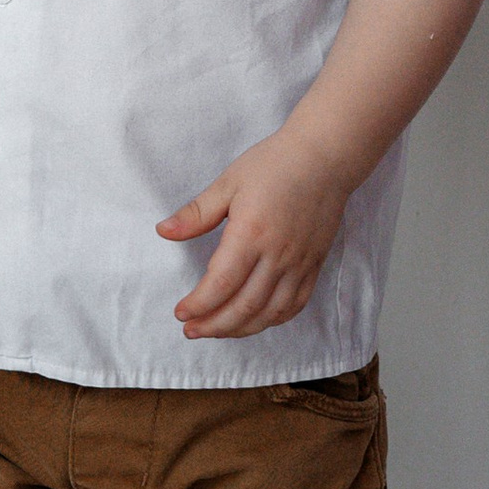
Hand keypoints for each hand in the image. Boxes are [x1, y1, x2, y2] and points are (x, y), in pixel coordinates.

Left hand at [157, 131, 352, 339]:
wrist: (325, 158)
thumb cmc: (275, 164)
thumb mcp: (228, 182)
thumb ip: (196, 213)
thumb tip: (163, 231)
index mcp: (251, 234)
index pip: (221, 283)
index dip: (199, 305)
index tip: (181, 313)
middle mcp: (278, 255)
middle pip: (244, 306)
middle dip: (214, 325)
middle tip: (192, 331)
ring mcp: (300, 263)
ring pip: (270, 312)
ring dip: (241, 329)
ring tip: (217, 331)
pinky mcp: (314, 264)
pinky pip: (295, 304)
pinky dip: (273, 320)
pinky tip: (255, 321)